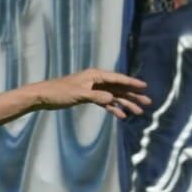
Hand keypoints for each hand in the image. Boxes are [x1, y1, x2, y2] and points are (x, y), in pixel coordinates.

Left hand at [34, 68, 150, 118]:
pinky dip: (113, 109)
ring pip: (114, 97)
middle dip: (133, 96)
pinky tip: (121, 115)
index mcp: (96, 75)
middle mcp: (97, 81)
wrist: (44, 97)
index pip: (118, 79)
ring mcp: (93, 89)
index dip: (132, 83)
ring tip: (138, 112)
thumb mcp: (79, 94)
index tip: (145, 87)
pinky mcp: (88, 97)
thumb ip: (96, 96)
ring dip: (125, 104)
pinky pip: (104, 103)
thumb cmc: (59, 92)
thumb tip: (112, 99)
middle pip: (119, 88)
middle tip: (147, 103)